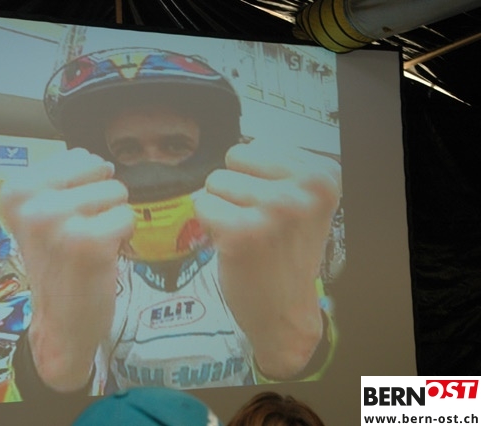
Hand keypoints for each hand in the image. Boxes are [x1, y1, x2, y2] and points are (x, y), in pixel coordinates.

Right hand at [0, 148, 133, 390]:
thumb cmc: (57, 266)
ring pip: (117, 192)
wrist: (60, 322)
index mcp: (16, 190)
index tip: (68, 215)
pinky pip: (128, 217)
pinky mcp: (88, 242)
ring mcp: (58, 221)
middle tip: (82, 231)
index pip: (79, 156)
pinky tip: (103, 256)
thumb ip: (63, 181)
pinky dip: (124, 237)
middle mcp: (32, 203)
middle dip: (102, 198)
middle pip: (100, 170)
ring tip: (90, 244)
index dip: (86, 185)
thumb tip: (101, 160)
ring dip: (112, 219)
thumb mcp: (41, 216)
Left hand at [194, 140, 340, 378]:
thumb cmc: (286, 254)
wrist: (285, 311)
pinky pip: (201, 205)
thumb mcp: (304, 202)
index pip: (257, 145)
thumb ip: (279, 168)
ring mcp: (274, 210)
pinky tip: (231, 245)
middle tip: (255, 221)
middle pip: (234, 157)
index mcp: (323, 175)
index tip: (272, 207)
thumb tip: (240, 144)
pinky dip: (208, 225)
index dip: (253, 177)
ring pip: (214, 181)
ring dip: (222, 207)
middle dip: (235, 188)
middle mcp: (303, 189)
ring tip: (245, 233)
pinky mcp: (242, 232)